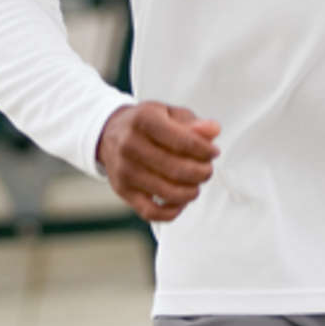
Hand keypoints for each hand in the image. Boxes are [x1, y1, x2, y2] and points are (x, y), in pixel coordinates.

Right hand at [97, 101, 220, 222]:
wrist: (110, 134)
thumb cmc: (147, 123)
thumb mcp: (168, 113)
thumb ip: (193, 123)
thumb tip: (214, 131)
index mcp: (144, 119)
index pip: (182, 141)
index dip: (204, 150)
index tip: (214, 152)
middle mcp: (130, 145)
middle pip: (176, 168)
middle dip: (201, 172)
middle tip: (207, 170)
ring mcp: (125, 170)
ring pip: (167, 191)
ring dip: (191, 192)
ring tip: (197, 184)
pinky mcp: (122, 191)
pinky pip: (150, 212)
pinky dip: (171, 212)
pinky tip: (180, 202)